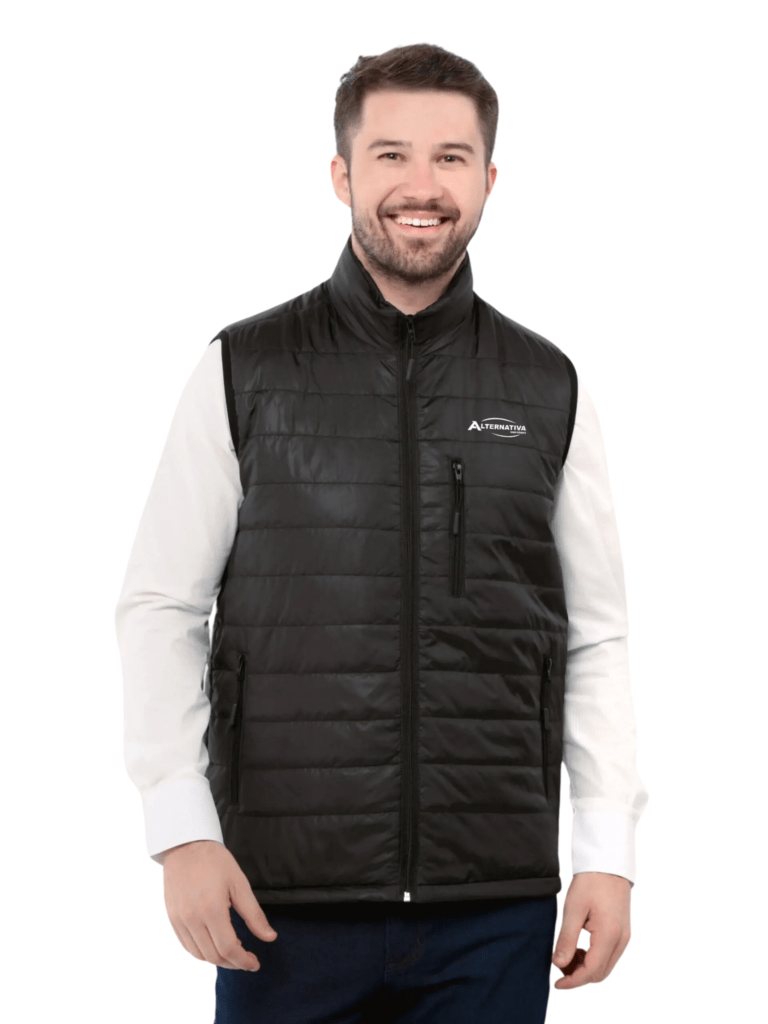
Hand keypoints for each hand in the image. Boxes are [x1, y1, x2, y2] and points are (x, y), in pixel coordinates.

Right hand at [161, 839, 277, 970]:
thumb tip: (270, 937)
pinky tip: (214, 945)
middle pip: (214, 955)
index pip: (229, 948)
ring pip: (199, 954)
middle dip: (233, 963)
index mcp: (212, 910)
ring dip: (217, 960)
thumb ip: (254, 914)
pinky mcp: (172, 918)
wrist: (186, 845)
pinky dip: (201, 952)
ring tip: (233, 953)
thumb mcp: (240, 884)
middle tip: (247, 960)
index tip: (255, 963)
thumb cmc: (215, 861)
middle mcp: (192, 919)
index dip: (244, 961)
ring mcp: (180, 920)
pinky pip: (187, 945)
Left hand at [551, 872, 630, 988]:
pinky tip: (580, 948)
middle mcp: (621, 940)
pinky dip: (594, 959)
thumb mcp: (573, 909)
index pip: (591, 971)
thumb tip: (558, 964)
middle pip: (600, 973)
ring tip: (568, 955)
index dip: (573, 981)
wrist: (608, 864)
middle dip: (579, 976)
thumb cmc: (590, 882)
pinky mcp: (623, 932)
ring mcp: (624, 937)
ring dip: (586, 968)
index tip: (557, 983)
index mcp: (609, 935)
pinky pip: (609, 956)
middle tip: (559, 966)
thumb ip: (567, 939)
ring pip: (605, 966)